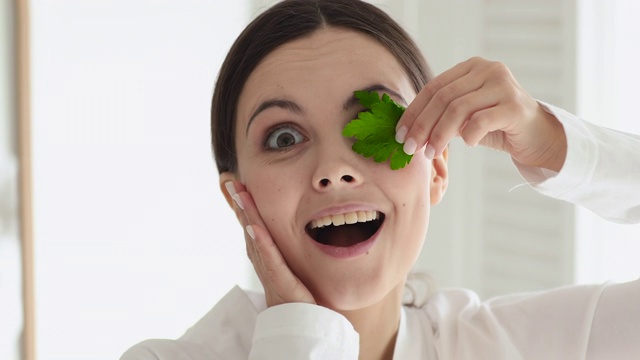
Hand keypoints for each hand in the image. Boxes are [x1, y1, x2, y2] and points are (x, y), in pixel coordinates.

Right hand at [224, 181, 315, 306]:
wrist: (300, 325)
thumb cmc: (296, 296)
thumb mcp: (287, 266)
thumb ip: (281, 248)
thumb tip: (277, 229)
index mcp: (265, 254)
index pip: (251, 222)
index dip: (240, 202)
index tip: (230, 181)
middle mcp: (263, 259)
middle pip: (247, 226)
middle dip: (237, 202)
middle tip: (227, 180)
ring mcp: (269, 270)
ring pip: (255, 237)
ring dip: (246, 215)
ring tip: (237, 193)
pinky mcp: (281, 281)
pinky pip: (270, 259)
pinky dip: (261, 243)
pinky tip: (254, 227)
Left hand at [395, 57, 566, 171]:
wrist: (536, 137)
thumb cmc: (495, 126)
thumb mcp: (464, 116)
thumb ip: (440, 113)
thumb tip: (405, 129)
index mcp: (472, 67)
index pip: (434, 87)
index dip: (413, 111)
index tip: (399, 133)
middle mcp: (488, 70)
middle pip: (443, 97)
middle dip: (422, 125)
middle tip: (409, 147)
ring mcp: (504, 85)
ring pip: (459, 109)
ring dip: (439, 134)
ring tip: (430, 153)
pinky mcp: (516, 106)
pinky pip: (481, 120)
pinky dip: (469, 134)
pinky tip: (468, 144)